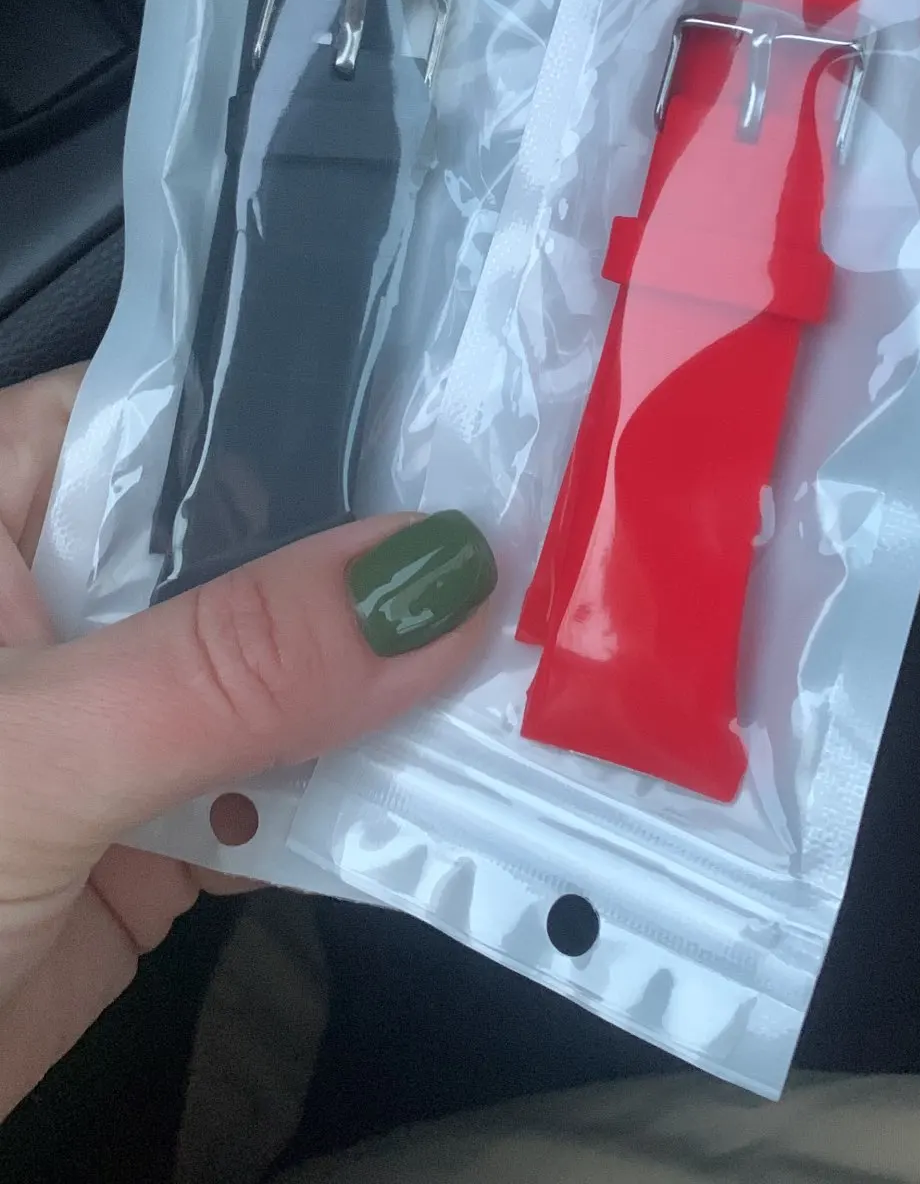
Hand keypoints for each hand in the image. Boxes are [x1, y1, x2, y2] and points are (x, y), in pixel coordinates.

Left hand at [0, 369, 494, 1119]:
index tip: (482, 421)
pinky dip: (361, 794)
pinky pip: (280, 781)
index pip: (182, 410)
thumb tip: (440, 572)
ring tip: (539, 652)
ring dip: (389, 684)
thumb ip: (231, 662)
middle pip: (254, 539)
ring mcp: (110, 711)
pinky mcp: (147, 825)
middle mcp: (60, 588)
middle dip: (384, 559)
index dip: (326, 410)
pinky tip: (467, 779)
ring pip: (281, 667)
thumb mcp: (34, 751)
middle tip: (551, 543)